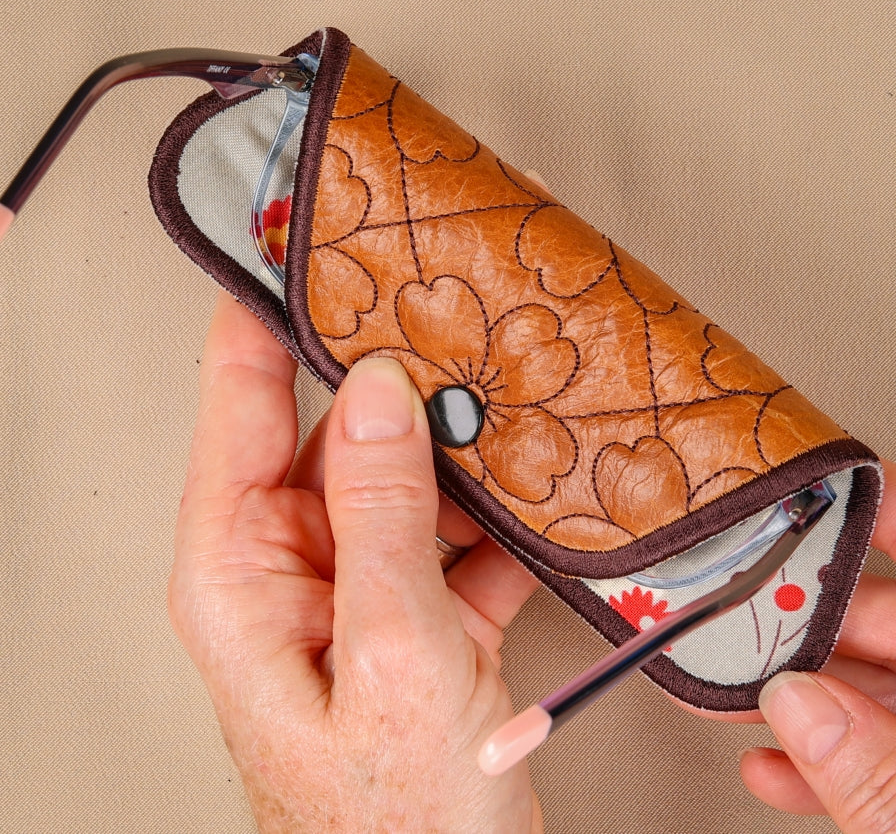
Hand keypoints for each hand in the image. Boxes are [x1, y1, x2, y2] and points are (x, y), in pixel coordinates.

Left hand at [168, 292, 541, 831]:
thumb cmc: (393, 822)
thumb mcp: (393, 653)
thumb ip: (382, 514)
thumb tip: (377, 394)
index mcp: (240, 569)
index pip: (235, 405)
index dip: (259, 319)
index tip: (292, 248)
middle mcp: (288, 566)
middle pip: (331, 433)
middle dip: (388, 378)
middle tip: (433, 310)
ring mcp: (354, 585)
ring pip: (399, 478)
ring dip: (453, 445)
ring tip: (499, 391)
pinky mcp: (412, 610)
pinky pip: (447, 531)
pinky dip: (491, 510)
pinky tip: (530, 486)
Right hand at [742, 458, 895, 831]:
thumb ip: (886, 780)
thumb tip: (798, 704)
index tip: (836, 499)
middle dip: (822, 634)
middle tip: (751, 623)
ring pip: (894, 709)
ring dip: (812, 707)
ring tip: (742, 698)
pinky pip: (892, 768)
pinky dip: (833, 768)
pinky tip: (776, 770)